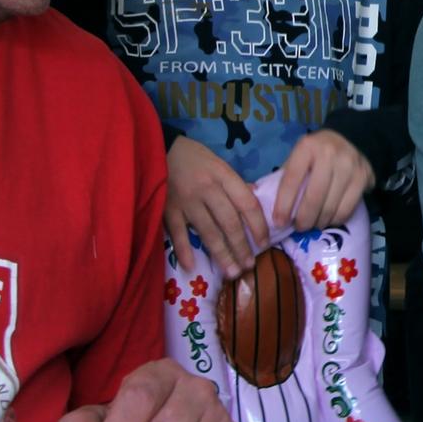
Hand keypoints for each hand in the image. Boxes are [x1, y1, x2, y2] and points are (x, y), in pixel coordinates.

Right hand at [166, 136, 267, 277]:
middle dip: (241, 247)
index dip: (258, 226)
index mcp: (224, 176)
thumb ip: (235, 182)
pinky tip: (192, 266)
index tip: (264, 244)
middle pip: (230, 223)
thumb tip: (256, 197)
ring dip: (222, 255)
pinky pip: (178, 233)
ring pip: (208, 232)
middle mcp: (208, 189)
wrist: (158, 149)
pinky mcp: (168, 209)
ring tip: (232, 272)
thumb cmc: (192, 157)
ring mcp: (188, 201)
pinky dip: (184, 250)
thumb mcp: (218, 163)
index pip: (247, 204)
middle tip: (249, 266)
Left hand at [272, 129, 374, 234]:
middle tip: (299, 228)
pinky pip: (347, 209)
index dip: (283, 205)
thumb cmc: (317, 153)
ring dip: (319, 222)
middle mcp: (329, 154)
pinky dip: (335, 220)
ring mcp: (349, 166)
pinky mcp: (364, 177)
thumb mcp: (299, 156)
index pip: (292, 180)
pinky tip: (329, 219)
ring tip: (313, 224)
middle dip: (303, 220)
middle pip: (313, 198)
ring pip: (331, 207)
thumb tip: (275, 209)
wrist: (352, 138)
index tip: (279, 222)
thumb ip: (287, 177)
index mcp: (307, 147)